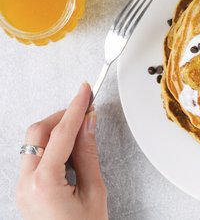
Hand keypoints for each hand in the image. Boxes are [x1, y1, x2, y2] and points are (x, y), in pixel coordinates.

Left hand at [16, 83, 107, 219]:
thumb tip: (88, 123)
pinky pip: (35, 158)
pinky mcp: (25, 190)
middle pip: (38, 133)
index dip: (75, 107)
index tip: (85, 90)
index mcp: (44, 182)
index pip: (61, 134)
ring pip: (33, 143)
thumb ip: (88, 153)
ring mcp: (22, 187)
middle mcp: (26, 183)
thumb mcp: (94, 191)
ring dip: (57, 132)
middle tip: (86, 110)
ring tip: (83, 132)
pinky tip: (71, 150)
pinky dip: (53, 147)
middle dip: (62, 117)